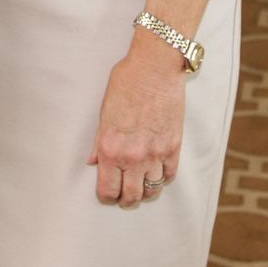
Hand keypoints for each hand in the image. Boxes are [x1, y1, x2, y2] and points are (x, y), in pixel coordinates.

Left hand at [87, 38, 184, 207]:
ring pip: (152, 191)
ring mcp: (156, 154)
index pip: (107, 190)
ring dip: (145, 191)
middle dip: (125, 199)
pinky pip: (169, 176)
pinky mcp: (174, 147)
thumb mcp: (104, 111)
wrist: (155, 67)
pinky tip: (156, 171)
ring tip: (140, 184)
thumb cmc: (126, 83)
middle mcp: (133, 156)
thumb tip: (93, 162)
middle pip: (131, 196)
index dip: (106, 196)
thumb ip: (98, 140)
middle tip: (123, 195)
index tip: (107, 193)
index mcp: (110, 147)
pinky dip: (162, 177)